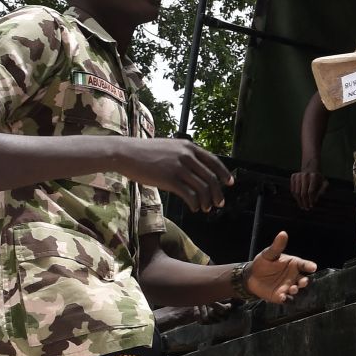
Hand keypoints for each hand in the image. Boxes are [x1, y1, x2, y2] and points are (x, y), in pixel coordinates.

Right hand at [116, 138, 233, 212]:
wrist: (125, 153)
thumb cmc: (145, 152)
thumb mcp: (170, 147)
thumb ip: (184, 155)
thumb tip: (197, 170)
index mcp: (189, 147)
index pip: (214, 161)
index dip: (224, 174)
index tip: (230, 183)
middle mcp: (187, 156)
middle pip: (211, 177)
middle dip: (218, 193)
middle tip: (219, 203)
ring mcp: (179, 167)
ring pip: (202, 188)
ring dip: (207, 201)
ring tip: (206, 208)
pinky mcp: (169, 179)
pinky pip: (189, 195)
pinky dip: (195, 204)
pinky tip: (194, 208)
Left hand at [243, 231, 315, 303]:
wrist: (251, 276)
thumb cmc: (263, 263)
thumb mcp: (269, 254)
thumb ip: (277, 246)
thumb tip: (283, 233)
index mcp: (294, 264)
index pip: (304, 265)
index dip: (309, 266)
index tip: (313, 267)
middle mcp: (294, 276)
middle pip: (304, 280)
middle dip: (305, 282)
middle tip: (302, 282)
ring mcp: (289, 287)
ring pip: (297, 290)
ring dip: (297, 291)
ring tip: (292, 289)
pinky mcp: (281, 296)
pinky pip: (287, 299)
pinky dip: (286, 299)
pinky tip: (282, 297)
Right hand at [290, 163, 326, 209]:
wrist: (311, 169)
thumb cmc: (319, 179)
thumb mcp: (324, 184)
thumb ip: (322, 192)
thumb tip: (315, 201)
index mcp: (314, 176)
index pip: (311, 191)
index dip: (311, 200)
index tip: (312, 206)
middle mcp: (305, 174)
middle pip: (303, 193)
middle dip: (304, 202)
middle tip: (306, 209)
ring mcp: (298, 175)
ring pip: (296, 192)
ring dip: (299, 201)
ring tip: (302, 206)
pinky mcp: (293, 176)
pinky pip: (292, 189)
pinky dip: (295, 197)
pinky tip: (299, 201)